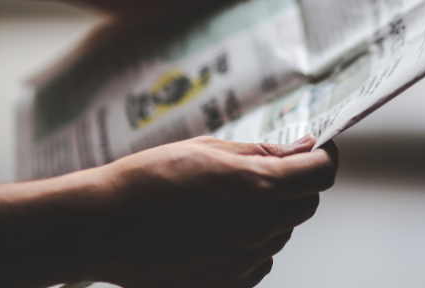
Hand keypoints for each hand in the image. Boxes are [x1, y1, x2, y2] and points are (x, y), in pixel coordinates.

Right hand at [60, 134, 336, 287]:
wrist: (102, 226)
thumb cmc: (147, 181)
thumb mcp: (208, 149)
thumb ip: (261, 152)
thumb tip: (302, 150)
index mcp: (258, 187)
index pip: (321, 173)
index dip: (323, 156)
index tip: (315, 150)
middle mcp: (258, 228)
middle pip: (305, 205)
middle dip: (295, 185)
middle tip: (265, 172)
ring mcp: (243, 262)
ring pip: (280, 234)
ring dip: (268, 216)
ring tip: (222, 203)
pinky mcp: (227, 284)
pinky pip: (258, 262)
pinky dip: (249, 245)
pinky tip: (215, 231)